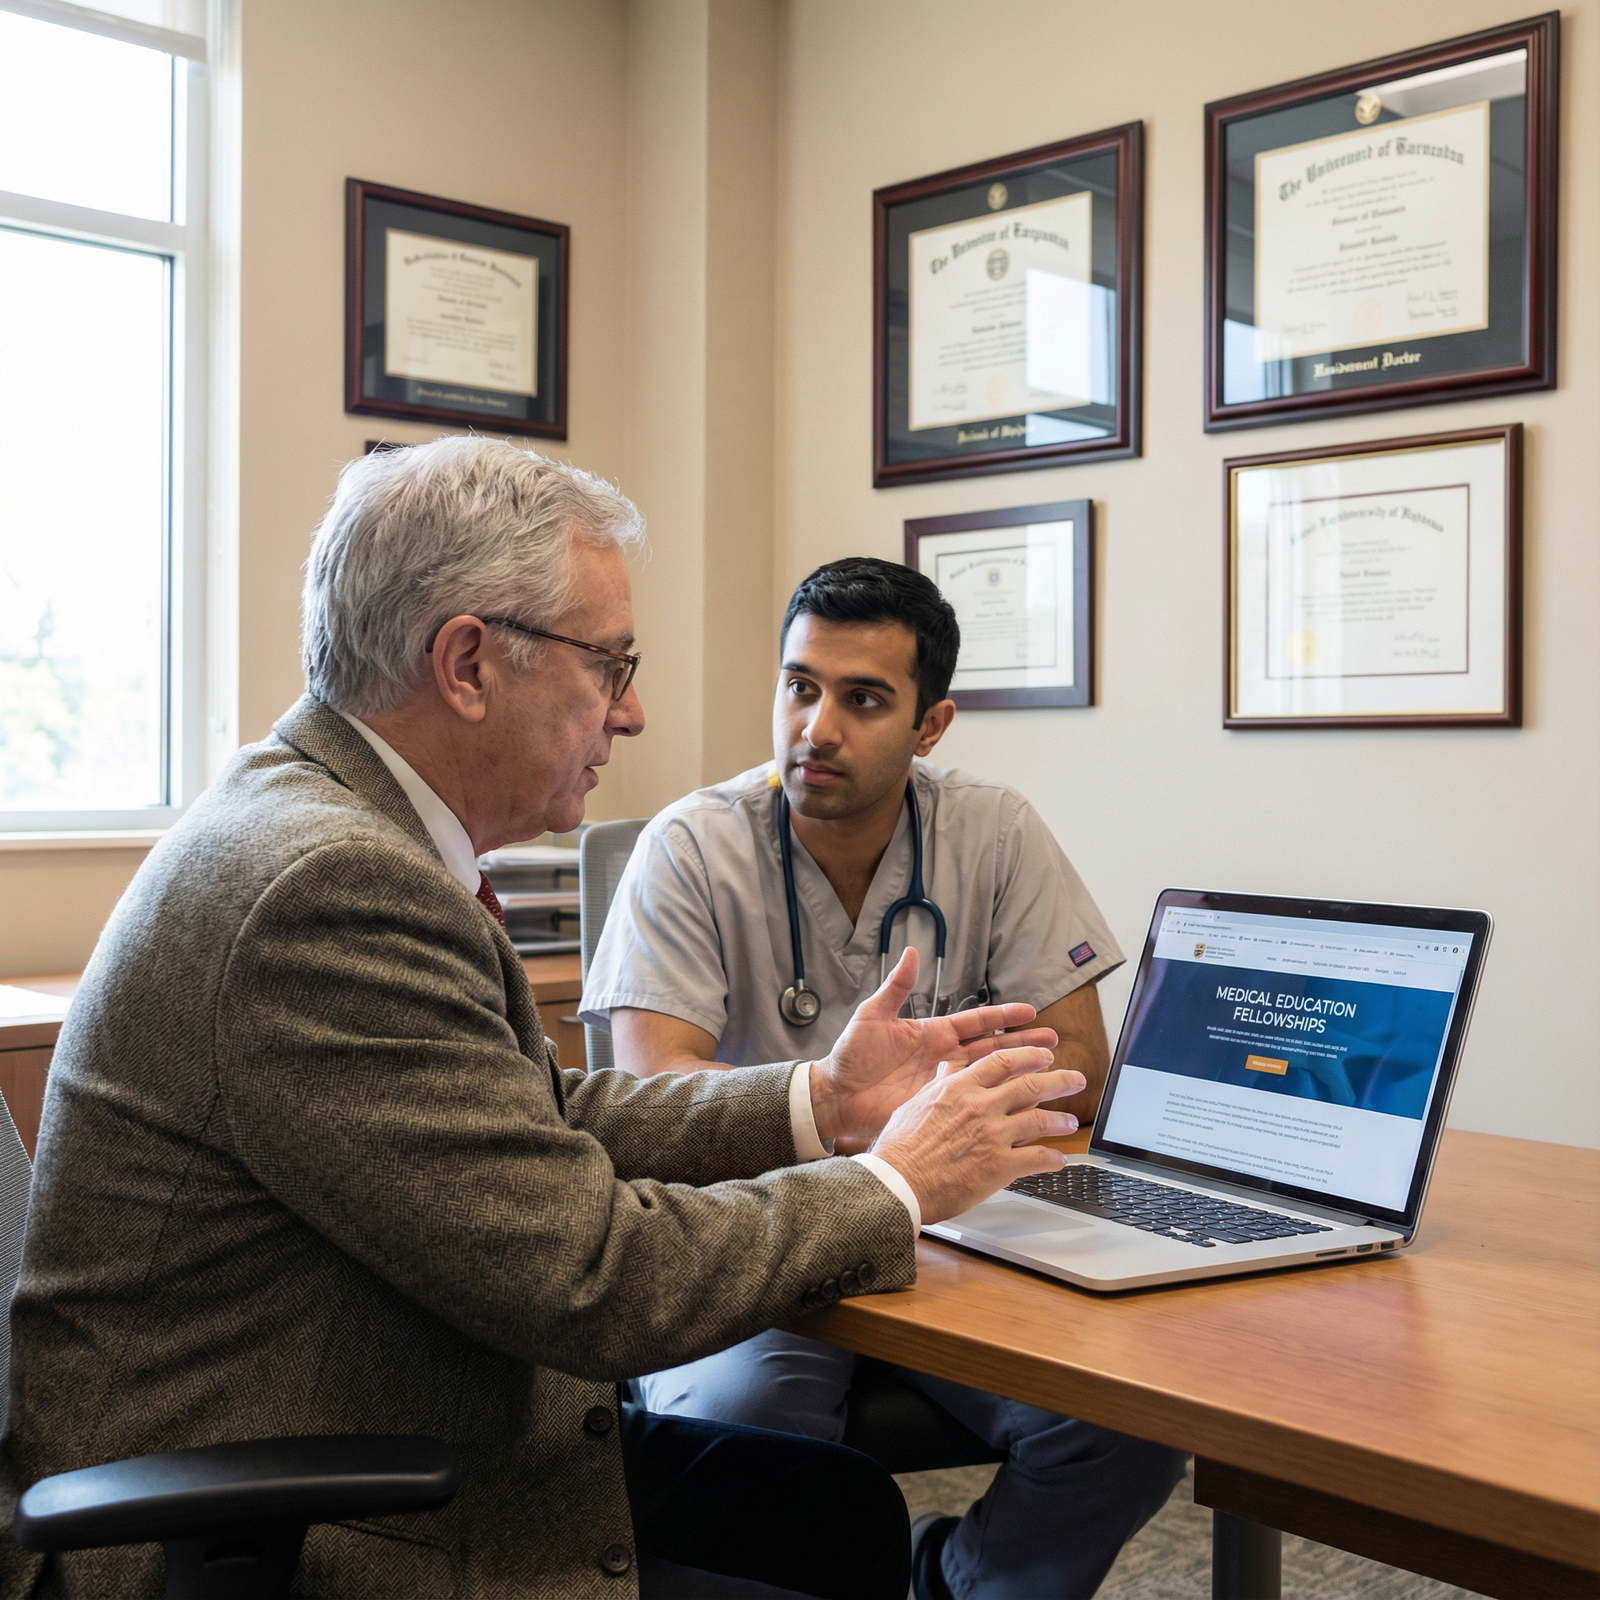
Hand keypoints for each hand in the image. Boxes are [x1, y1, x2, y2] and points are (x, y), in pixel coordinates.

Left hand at [807, 948, 1064, 1146]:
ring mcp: (943, 1082)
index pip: (977, 1021)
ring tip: (1047, 1067)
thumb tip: (911, 952)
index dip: (1003, 1016)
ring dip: (1017, 1070)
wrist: (836, 1095)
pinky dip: (996, 1099)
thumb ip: (896, 987)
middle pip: (993, 1047)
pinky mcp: (938, 1105)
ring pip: (989, 1074)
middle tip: (1052, 1040)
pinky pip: (973, 1100)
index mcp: (933, 1033)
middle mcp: (943, 1056)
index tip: (1030, 1012)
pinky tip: (1016, 1102)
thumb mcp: (872, 1016)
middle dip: (1023, 1043)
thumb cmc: (851, 1056)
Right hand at [871, 1051, 1082, 1223]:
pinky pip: (1036, 1159)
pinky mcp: (1000, 1166)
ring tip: (1071, 1121)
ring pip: (1039, 1120)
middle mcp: (980, 1107)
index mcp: (959, 1088)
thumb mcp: (915, 1103)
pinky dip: (1052, 1159)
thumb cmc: (900, 1149)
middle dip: (1059, 1080)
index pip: (1003, 1062)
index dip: (1029, 1056)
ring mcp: (992, 1135)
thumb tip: (948, 1068)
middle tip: (1076, 1079)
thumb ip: (939, 1084)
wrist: (898, 1184)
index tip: (1044, 1055)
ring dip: (1060, 1120)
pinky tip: (1058, 1160)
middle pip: (1030, 1085)